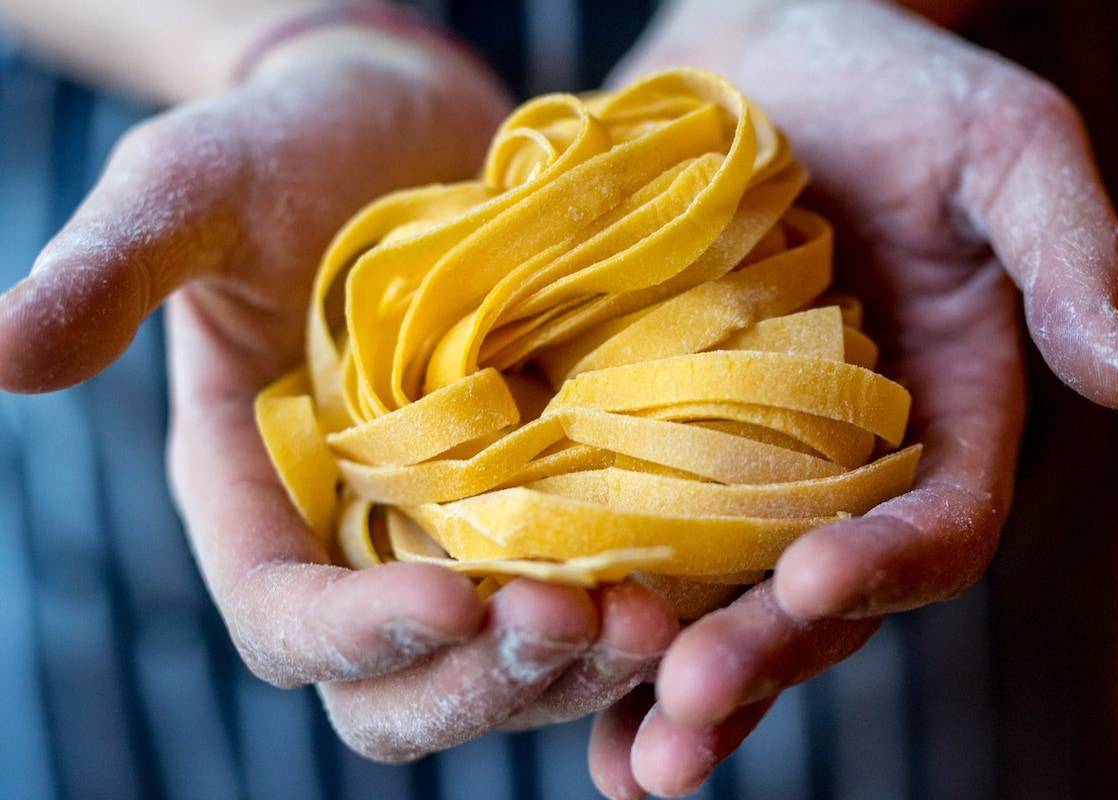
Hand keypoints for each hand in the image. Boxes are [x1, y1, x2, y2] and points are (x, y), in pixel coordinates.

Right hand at [0, 23, 678, 761]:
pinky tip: (701, 591)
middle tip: (583, 626)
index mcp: (264, 508)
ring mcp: (468, 536)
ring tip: (662, 621)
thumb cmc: (294, 147)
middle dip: (488, 681)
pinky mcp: (554, 506)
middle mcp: (367, 545)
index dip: (357, 637)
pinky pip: (596, 598)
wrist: (414, 126)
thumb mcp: (195, 185)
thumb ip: (114, 267)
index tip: (446, 599)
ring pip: (514, 665)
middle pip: (411, 688)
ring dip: (585, 667)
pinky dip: (641, 620)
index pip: (291, 624)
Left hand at [592, 0, 1117, 794]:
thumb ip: (1065, 251)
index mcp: (938, 422)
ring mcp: (733, 463)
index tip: (810, 581)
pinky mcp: (639, 435)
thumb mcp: (1000, 145)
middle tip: (680, 732)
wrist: (752, 57)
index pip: (933, 530)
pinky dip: (589, 608)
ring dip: (665, 687)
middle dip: (753, 666)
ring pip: (711, 600)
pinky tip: (536, 667)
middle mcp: (836, 469)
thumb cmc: (890, 87)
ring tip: (620, 764)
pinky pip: (621, 537)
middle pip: (809, 602)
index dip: (881, 567)